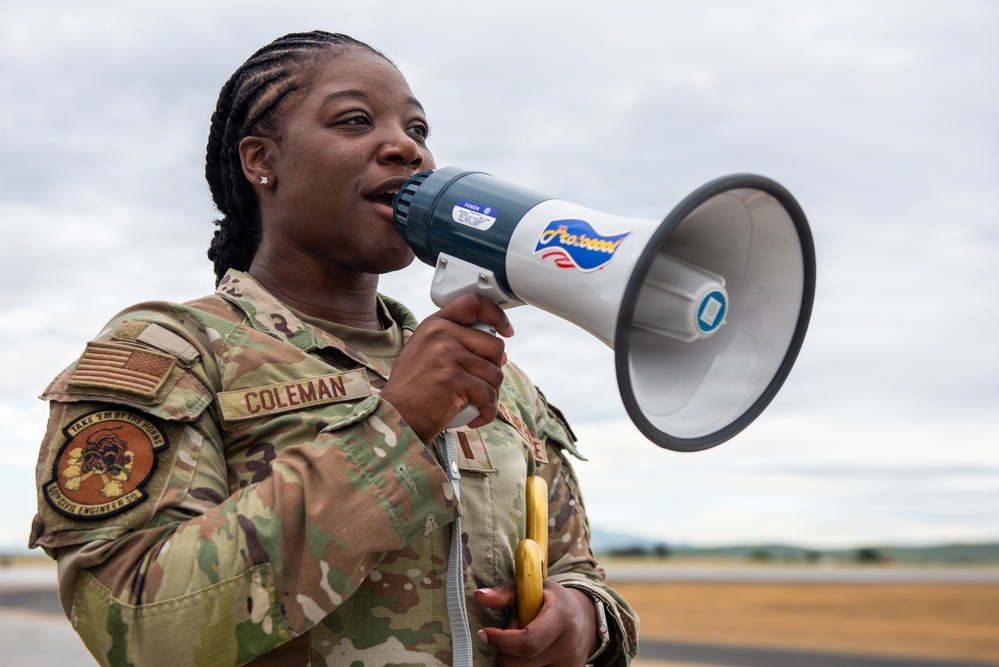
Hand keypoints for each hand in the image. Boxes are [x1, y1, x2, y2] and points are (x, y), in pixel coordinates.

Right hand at [381, 293, 512, 442]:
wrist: (394, 418)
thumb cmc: (412, 391)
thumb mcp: (427, 355)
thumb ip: (457, 347)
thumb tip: (500, 354)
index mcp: (435, 325)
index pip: (473, 303)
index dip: (496, 315)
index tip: (506, 331)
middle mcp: (440, 334)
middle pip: (494, 345)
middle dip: (494, 370)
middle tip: (480, 387)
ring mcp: (446, 355)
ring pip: (495, 373)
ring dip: (491, 394)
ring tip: (474, 404)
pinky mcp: (453, 380)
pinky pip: (488, 395)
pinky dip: (488, 411)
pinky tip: (476, 416)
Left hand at [474, 580, 596, 666]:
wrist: (585, 619)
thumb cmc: (552, 601)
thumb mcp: (532, 589)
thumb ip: (505, 593)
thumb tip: (479, 596)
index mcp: (561, 618)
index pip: (528, 642)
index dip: (502, 641)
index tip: (484, 632)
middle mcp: (568, 647)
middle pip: (519, 663)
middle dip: (506, 650)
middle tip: (512, 632)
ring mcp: (570, 666)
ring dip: (515, 660)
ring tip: (525, 641)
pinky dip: (525, 666)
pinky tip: (532, 654)